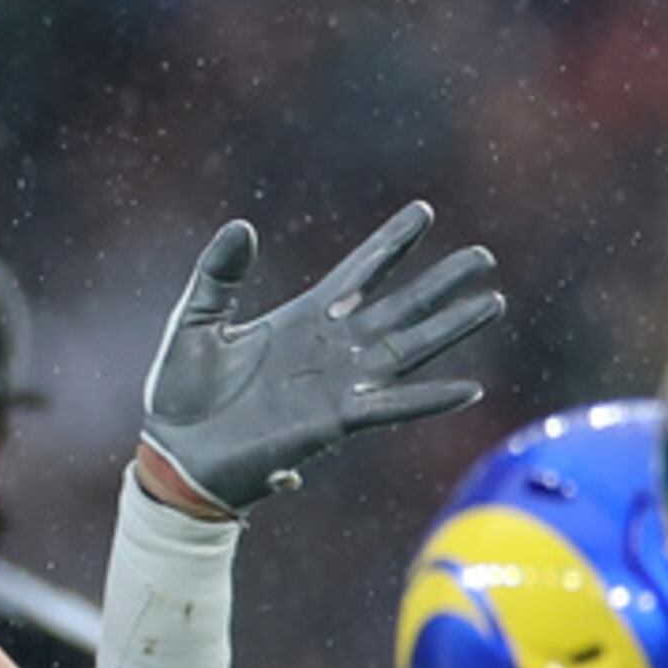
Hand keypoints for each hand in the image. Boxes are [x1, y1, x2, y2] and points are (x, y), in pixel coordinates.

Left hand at [138, 203, 501, 512]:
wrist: (175, 456)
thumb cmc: (181, 394)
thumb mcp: (196, 320)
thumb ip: (219, 274)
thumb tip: (241, 226)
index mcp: (301, 320)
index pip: (359, 272)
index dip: (390, 244)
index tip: (425, 212)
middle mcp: (330, 349)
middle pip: (399, 307)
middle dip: (441, 282)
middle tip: (483, 256)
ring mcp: (337, 386)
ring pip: (407, 349)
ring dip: (449, 328)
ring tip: (492, 301)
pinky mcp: (333, 422)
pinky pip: (391, 407)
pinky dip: (429, 398)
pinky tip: (469, 387)